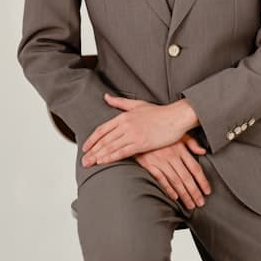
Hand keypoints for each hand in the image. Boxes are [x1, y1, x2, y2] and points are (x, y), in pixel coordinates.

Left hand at [81, 96, 198, 166]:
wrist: (176, 117)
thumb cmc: (160, 112)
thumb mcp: (138, 104)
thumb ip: (120, 102)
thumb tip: (106, 97)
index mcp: (124, 116)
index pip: (102, 129)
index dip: (92, 139)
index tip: (85, 148)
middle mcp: (126, 125)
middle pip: (104, 140)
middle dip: (92, 151)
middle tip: (83, 161)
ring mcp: (133, 134)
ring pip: (110, 147)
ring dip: (98, 156)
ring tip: (89, 164)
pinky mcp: (141, 143)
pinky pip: (122, 152)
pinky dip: (111, 157)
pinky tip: (103, 162)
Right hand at [135, 135, 212, 209]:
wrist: (139, 131)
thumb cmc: (161, 133)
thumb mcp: (178, 134)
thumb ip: (192, 143)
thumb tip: (203, 151)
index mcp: (181, 149)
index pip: (195, 168)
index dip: (202, 181)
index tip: (207, 191)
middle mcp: (172, 156)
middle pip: (186, 177)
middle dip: (195, 192)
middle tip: (200, 203)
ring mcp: (160, 161)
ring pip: (175, 181)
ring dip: (184, 194)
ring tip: (190, 204)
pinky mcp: (149, 165)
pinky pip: (160, 179)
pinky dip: (168, 189)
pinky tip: (174, 197)